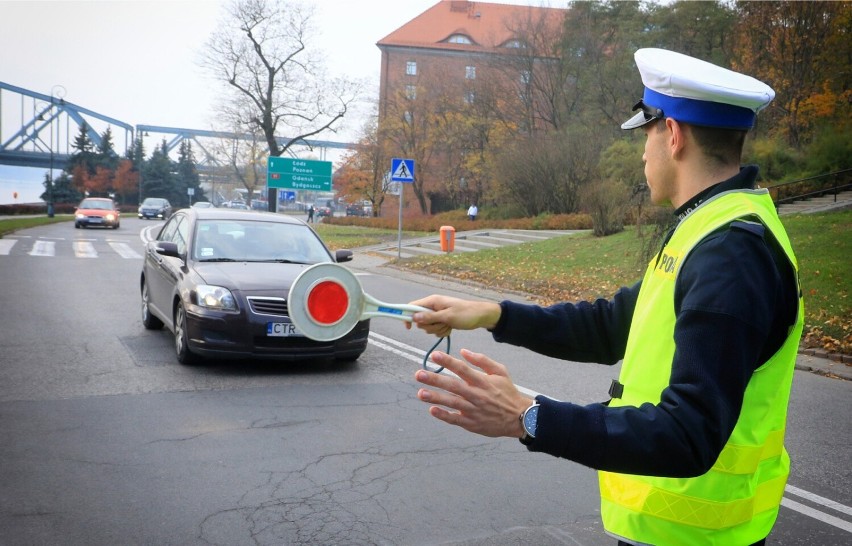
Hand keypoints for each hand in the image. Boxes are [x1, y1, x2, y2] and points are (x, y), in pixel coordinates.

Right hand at [406, 295, 501, 336]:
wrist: (481, 316)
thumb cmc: (466, 314)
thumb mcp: (447, 316)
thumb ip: (430, 317)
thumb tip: (413, 317)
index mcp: (432, 301)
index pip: (412, 306)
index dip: (407, 316)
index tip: (408, 328)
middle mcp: (433, 307)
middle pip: (420, 320)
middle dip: (430, 326)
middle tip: (442, 323)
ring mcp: (437, 314)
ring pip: (428, 327)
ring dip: (438, 329)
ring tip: (449, 325)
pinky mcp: (442, 321)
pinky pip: (436, 330)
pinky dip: (442, 331)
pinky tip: (451, 328)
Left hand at [414, 349, 531, 437]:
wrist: (519, 418)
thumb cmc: (508, 392)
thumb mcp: (500, 371)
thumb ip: (482, 360)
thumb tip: (463, 351)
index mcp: (483, 381)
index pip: (463, 369)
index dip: (448, 362)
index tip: (434, 355)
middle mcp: (477, 395)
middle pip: (453, 386)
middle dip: (435, 380)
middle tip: (419, 374)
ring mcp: (474, 410)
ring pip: (452, 403)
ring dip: (435, 398)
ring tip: (420, 393)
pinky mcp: (472, 424)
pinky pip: (456, 419)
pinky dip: (444, 415)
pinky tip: (432, 410)